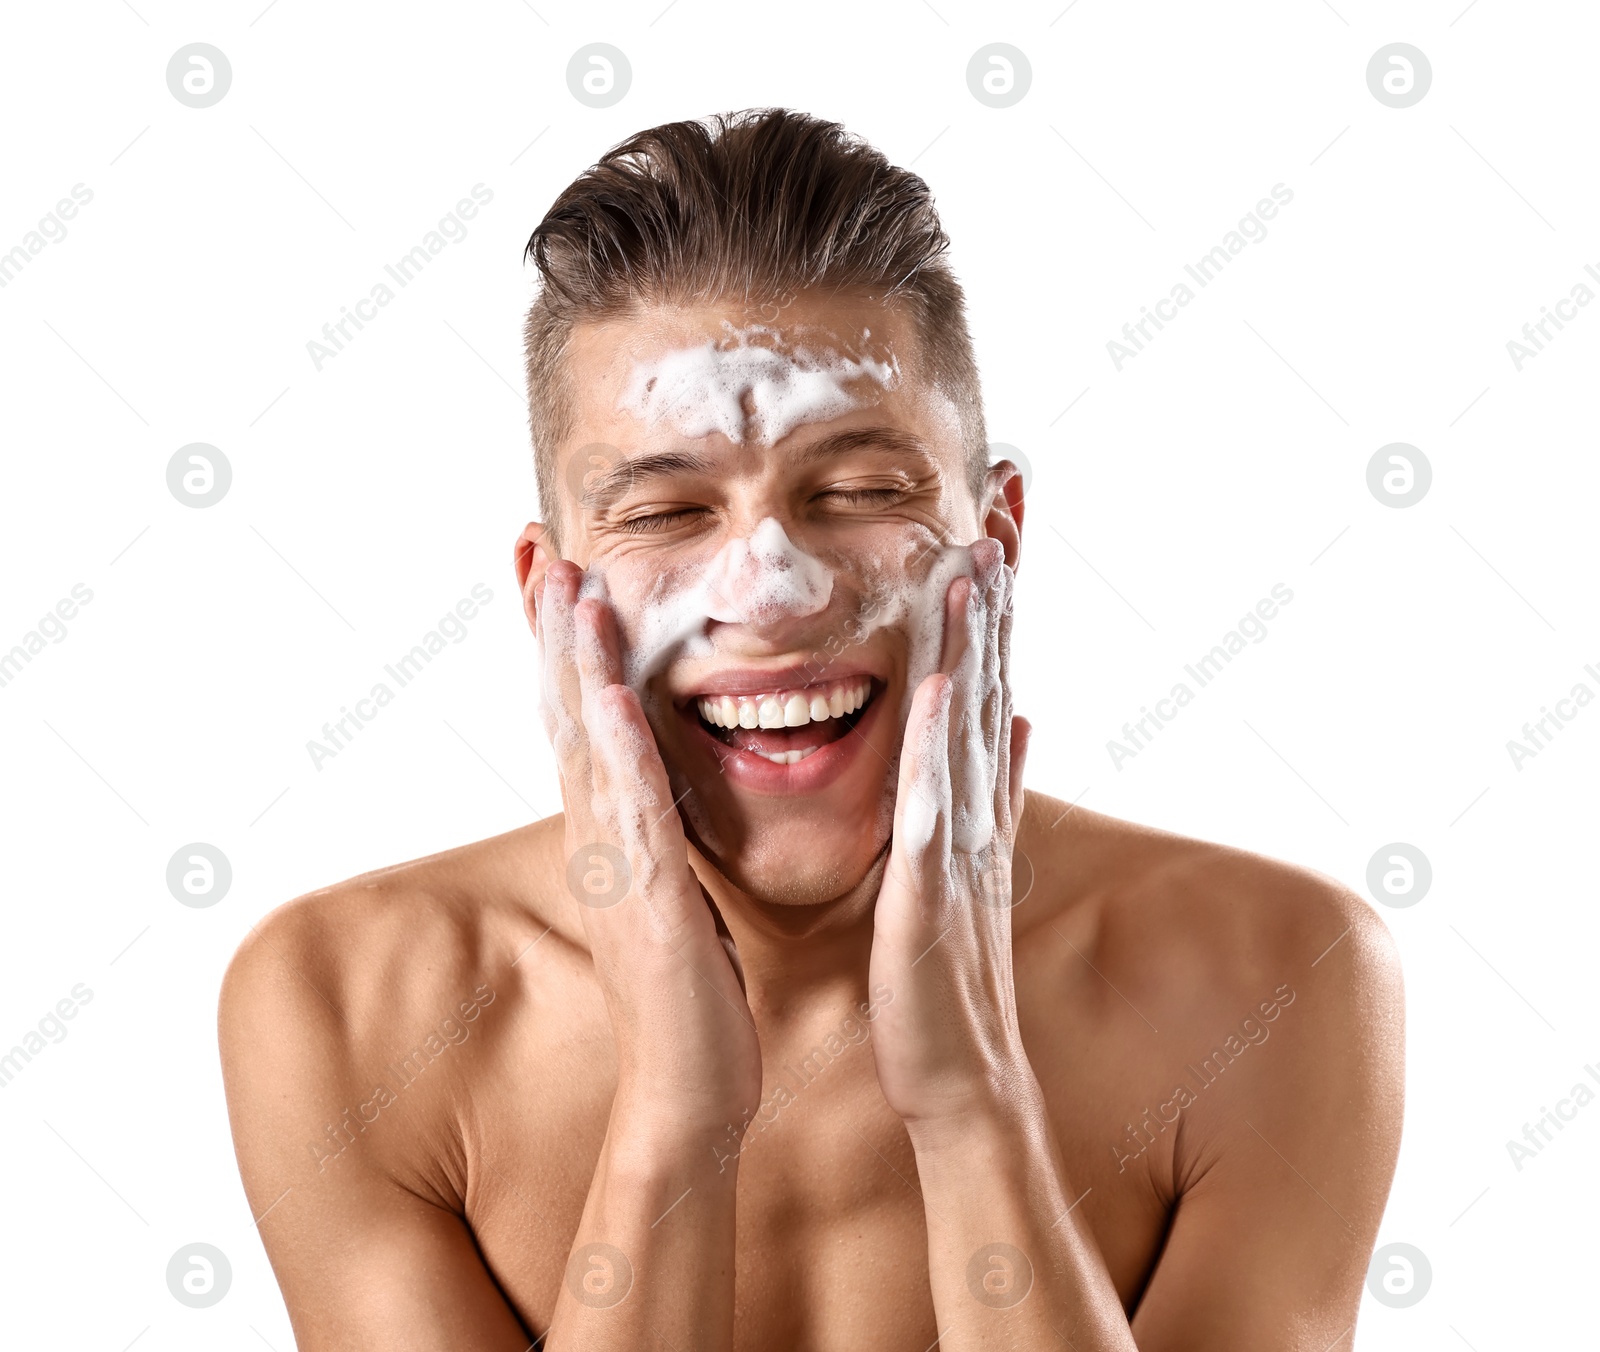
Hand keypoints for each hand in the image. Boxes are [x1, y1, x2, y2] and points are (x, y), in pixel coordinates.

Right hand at [537, 560, 761, 1138]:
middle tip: (536, 544)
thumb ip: (659, 833)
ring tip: (564, 582)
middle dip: (550, 627)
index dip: (563, 644)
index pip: (580, 719)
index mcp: (613, 834)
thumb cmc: (692, 994)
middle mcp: (599, 839)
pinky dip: (612, 744)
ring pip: (584, 747)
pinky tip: (604, 687)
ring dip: (571, 662)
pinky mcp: (643, 902)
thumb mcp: (671, 893)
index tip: (556, 569)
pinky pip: (627, 809)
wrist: (689, 1093)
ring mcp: (613, 868)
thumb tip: (659, 785)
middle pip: (563, 714)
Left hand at [867, 539, 1036, 1129]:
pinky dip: (944, 744)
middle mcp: (976, 813)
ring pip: (971, 728)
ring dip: (977, 645)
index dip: (992, 609)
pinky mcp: (933, 892)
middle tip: (999, 504)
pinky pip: (938, 806)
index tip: (992, 529)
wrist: (958, 1074)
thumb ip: (990, 793)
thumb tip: (1021, 722)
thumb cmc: (944, 975)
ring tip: (979, 562)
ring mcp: (961, 848)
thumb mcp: (968, 868)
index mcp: (973, 806)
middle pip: (990, 685)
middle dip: (994, 597)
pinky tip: (944, 685)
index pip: (985, 687)